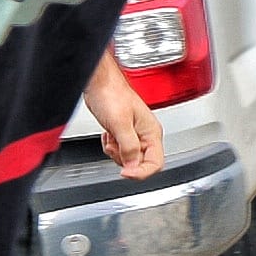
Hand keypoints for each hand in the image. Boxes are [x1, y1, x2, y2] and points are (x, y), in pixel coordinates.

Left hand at [81, 51, 163, 180]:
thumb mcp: (120, 123)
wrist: (99, 82)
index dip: (140, 172)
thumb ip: (129, 147)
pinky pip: (120, 150)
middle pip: (141, 163)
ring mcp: (135, 134)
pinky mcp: (124, 132)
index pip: (156, 163)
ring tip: (112, 138)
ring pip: (129, 158)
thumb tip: (133, 166)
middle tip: (116, 148)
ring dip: (117, 153)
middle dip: (125, 160)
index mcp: (152, 131)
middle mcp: (146, 134)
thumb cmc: (111, 94)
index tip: (126, 173)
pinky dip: (111, 147)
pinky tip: (108, 135)